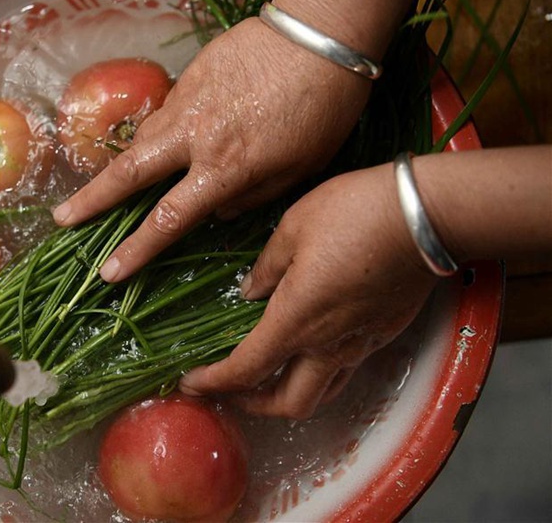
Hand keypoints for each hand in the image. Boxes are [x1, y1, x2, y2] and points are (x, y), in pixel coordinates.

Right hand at [53, 16, 371, 281]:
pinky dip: (152, 135)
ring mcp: (186, 103)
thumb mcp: (298, 168)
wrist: (319, 35)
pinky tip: (155, 143)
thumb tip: (217, 212)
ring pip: (140, 140)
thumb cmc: (321, 110)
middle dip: (91, 201)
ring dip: (114, 167)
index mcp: (224, 168)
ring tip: (96, 188)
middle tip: (61, 219)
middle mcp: (193, 137)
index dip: (135, 250)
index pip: (168, 219)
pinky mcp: (188, 76)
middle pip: (129, 173)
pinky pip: (162, 114)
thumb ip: (252, 196)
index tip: (109, 272)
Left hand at [179, 164, 438, 417]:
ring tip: (266, 378)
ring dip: (287, 397)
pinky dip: (318, 373)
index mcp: (296, 320)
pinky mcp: (383, 333)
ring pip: (321, 395)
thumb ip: (267, 267)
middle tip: (228, 389)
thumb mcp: (293, 228)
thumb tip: (251, 291)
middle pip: (287, 405)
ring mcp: (361, 344)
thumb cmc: (355, 212)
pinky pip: (346, 370)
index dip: (213, 383)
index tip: (191, 382)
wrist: (428, 214)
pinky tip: (310, 348)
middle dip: (251, 405)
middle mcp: (328, 345)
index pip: (245, 371)